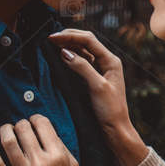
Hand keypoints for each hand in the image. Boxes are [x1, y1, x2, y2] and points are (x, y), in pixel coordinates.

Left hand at [0, 115, 81, 165]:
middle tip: (21, 128)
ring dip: (5, 129)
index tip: (34, 122)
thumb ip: (62, 148)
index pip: (43, 124)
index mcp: (57, 156)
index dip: (36, 119)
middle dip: (21, 124)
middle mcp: (39, 162)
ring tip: (6, 130)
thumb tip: (47, 131)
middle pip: (23, 128)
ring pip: (8, 140)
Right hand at [50, 28, 145, 165]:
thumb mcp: (96, 87)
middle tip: (49, 38)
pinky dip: (69, 56)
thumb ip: (82, 67)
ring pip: (82, 50)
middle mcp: (106, 62)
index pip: (88, 40)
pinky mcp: (93, 77)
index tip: (52, 38)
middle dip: (68, 37)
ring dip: (68, 45)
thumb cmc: (110, 109)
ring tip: (51, 44)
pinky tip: (59, 56)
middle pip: (85, 41)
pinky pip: (80, 61)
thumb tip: (64, 51)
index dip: (70, 36)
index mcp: (111, 60)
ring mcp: (100, 69)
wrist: (115, 129)